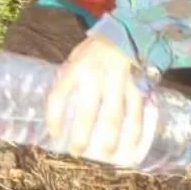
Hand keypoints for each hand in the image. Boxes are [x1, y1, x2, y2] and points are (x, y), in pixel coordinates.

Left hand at [45, 34, 159, 167]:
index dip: (53, 117)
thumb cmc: (95, 50)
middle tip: (77, 152)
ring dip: (110, 139)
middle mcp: (96, 78)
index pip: (58, 96)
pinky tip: (132, 145)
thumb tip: (62, 107)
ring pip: (114, 117)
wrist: (127, 35)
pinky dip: (135, 132)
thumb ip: (69, 80)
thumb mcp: (75, 58)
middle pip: (86, 113)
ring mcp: (118, 84)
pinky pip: (137, 114)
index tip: (53, 132)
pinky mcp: (138, 88)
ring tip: (107, 154)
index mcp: (75, 69)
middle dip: (81, 136)